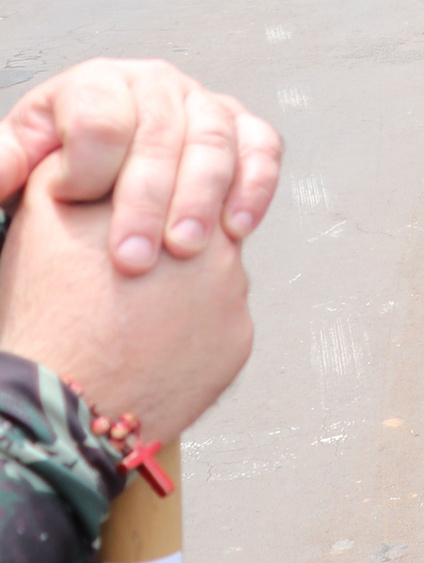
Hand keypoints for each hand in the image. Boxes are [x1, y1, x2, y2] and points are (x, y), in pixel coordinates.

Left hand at [0, 60, 283, 273]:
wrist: (103, 176)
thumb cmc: (61, 168)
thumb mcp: (17, 161)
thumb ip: (5, 162)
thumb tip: (5, 170)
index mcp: (97, 84)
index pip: (101, 116)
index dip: (87, 167)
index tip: (71, 201)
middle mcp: (155, 85)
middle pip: (162, 133)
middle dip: (149, 200)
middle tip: (133, 256)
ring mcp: (203, 104)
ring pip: (215, 140)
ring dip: (203, 198)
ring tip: (184, 248)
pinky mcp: (241, 129)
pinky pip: (261, 147)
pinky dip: (254, 186)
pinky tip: (236, 226)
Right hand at [0, 153, 252, 440]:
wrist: (65, 408)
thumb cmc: (48, 320)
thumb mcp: (46, 222)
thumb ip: (86, 173)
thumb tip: (106, 154)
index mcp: (165, 202)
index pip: (179, 178)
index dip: (152, 200)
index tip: (129, 229)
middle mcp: (210, 239)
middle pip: (201, 225)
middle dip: (173, 240)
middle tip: (132, 274)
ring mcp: (231, 289)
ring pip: (213, 277)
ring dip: (184, 289)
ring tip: (131, 319)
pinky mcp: (238, 336)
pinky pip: (220, 325)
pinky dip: (192, 334)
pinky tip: (152, 348)